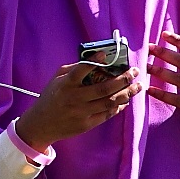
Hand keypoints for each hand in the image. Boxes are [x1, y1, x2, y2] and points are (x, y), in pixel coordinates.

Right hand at [15, 58, 141, 152]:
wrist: (42, 124)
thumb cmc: (51, 97)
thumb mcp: (57, 79)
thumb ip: (73, 69)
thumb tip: (95, 60)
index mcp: (66, 84)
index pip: (80, 71)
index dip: (93, 62)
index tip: (105, 54)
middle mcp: (75, 98)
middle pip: (104, 89)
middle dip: (123, 79)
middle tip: (135, 72)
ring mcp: (81, 113)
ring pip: (109, 102)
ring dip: (126, 93)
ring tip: (137, 86)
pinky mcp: (86, 124)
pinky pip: (107, 114)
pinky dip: (119, 106)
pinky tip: (126, 99)